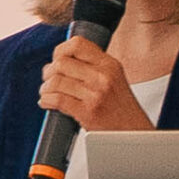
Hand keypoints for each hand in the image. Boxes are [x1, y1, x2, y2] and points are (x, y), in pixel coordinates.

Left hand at [38, 36, 153, 131]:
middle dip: (49, 72)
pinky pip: (57, 100)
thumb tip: (62, 59)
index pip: (77, 44)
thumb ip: (93, 66)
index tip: (56, 59)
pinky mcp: (87, 112)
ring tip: (47, 93)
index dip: (60, 50)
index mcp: (109, 64)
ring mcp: (95, 94)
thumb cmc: (122, 109)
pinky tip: (47, 102)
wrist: (133, 134)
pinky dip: (46, 100)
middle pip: (61, 63)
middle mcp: (103, 76)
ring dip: (45, 88)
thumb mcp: (114, 78)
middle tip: (48, 80)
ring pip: (56, 81)